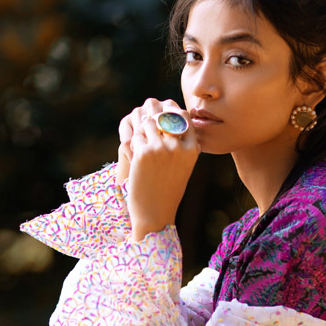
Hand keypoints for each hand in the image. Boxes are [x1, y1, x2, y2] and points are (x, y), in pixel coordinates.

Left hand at [118, 98, 199, 241]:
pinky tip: (136, 157)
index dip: (171, 112)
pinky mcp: (143, 153)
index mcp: (192, 149)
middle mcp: (179, 147)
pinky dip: (134, 143)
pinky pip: (136, 136)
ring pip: (147, 123)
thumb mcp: (183, 165)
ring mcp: (161, 149)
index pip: (183, 115)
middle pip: (163, 115)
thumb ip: (181, 142)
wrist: (155, 213)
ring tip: (142, 147)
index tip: (162, 118)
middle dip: (153, 118)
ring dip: (142, 131)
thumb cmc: (168, 190)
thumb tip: (171, 112)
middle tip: (147, 129)